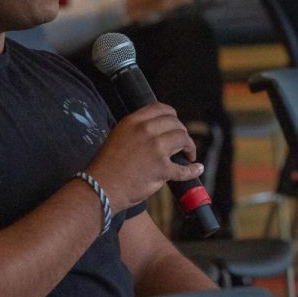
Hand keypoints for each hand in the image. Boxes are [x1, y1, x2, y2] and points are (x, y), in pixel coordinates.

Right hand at [86, 102, 201, 212]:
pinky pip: (184, 168)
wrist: (101, 187)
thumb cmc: (106, 167)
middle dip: (182, 132)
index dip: (172, 116)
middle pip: (175, 123)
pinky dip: (193, 169)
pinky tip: (196, 168)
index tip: (174, 124)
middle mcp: (145, 131)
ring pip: (183, 139)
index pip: (161, 108)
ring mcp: (155, 149)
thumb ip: (135, 130)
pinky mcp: (162, 169)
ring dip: (189, 147)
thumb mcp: (117, 136)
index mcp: (133, 121)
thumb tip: (154, 131)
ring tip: (188, 155)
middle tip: (181, 143)